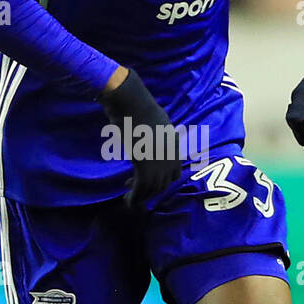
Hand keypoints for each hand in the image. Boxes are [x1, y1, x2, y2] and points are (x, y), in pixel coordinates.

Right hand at [98, 67, 182, 205]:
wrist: (131, 103)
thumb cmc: (138, 107)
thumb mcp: (156, 122)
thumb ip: (157, 136)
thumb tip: (149, 140)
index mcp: (175, 146)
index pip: (175, 173)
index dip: (162, 181)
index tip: (148, 180)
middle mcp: (171, 156)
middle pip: (164, 184)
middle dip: (150, 191)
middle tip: (135, 191)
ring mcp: (159, 162)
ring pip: (152, 189)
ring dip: (141, 197)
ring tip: (129, 199)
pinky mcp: (145, 166)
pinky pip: (141, 189)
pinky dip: (134, 198)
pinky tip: (127, 201)